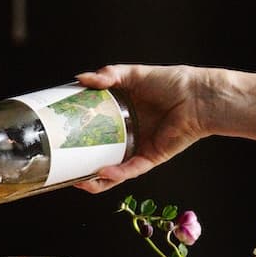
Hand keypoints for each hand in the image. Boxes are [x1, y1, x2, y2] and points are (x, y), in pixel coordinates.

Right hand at [73, 64, 217, 191]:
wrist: (197, 96)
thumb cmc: (170, 83)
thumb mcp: (133, 74)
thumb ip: (108, 75)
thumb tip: (80, 78)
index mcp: (122, 115)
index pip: (94, 128)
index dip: (76, 133)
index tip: (58, 135)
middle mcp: (128, 134)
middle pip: (99, 153)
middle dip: (81, 165)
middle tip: (62, 166)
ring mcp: (138, 148)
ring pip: (113, 172)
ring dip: (95, 179)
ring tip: (78, 182)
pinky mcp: (151, 158)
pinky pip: (130, 170)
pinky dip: (116, 173)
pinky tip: (102, 172)